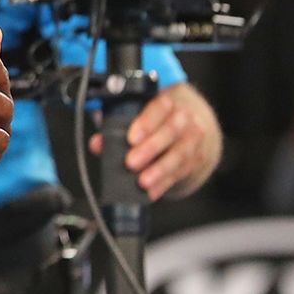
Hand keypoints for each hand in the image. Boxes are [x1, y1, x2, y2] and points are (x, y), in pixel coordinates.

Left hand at [89, 82, 221, 199]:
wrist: (189, 127)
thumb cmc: (157, 120)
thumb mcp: (138, 116)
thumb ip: (116, 127)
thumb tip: (97, 144)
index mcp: (168, 102)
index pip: (160, 107)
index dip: (146, 123)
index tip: (131, 139)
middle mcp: (184, 118)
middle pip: (171, 132)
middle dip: (150, 149)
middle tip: (131, 163)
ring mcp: (193, 139)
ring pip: (180, 154)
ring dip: (160, 170)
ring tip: (143, 182)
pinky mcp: (197, 159)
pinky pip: (182, 172)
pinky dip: (165, 183)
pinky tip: (152, 191)